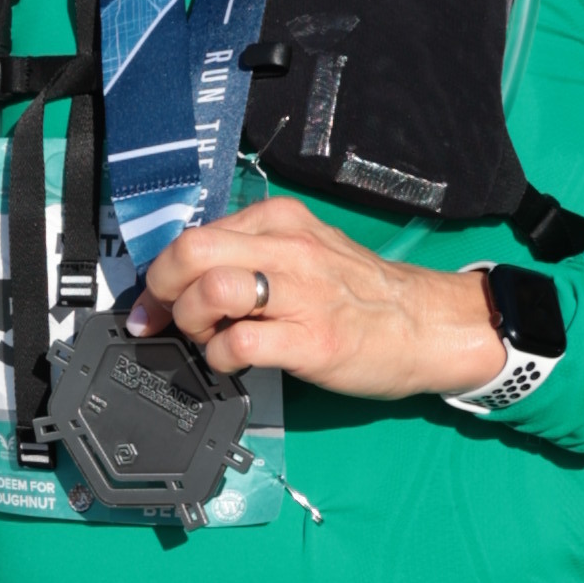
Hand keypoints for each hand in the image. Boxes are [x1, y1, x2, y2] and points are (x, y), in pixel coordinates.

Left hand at [128, 198, 504, 402]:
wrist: (427, 325)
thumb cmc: (362, 294)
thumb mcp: (307, 252)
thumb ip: (253, 255)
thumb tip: (190, 278)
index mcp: (280, 222)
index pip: (195, 235)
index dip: (162, 274)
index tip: (156, 303)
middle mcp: (288, 249)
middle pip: (190, 252)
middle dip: (164, 291)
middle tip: (171, 320)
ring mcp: (301, 294)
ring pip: (211, 291)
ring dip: (193, 323)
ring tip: (211, 339)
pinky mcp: (312, 339)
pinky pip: (238, 343)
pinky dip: (220, 358)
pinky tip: (235, 361)